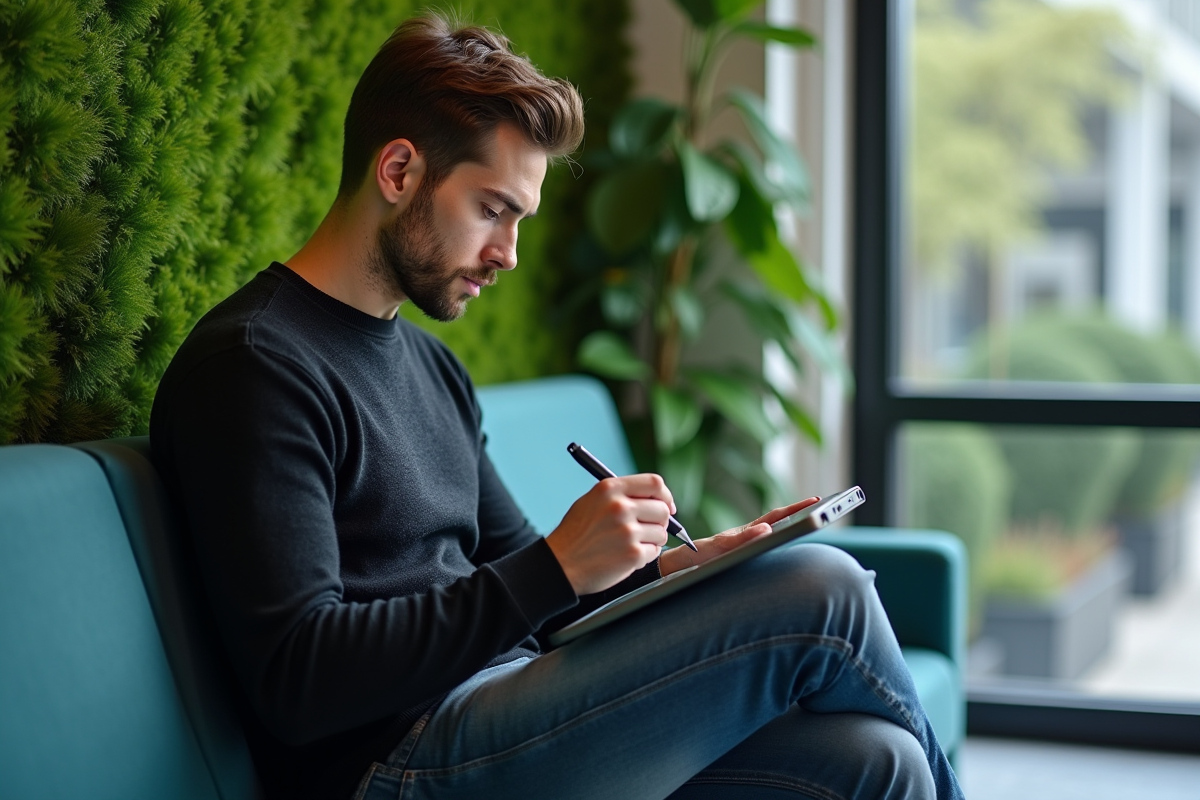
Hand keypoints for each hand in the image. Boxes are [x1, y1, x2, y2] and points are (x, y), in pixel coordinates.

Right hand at [546, 474, 674, 594]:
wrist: (560, 565)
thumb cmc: (575, 535)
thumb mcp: (592, 501)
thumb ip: (620, 495)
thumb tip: (654, 499)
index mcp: (610, 489)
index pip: (654, 483)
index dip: (665, 496)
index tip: (667, 506)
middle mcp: (620, 507)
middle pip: (662, 509)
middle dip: (660, 522)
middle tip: (649, 530)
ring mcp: (627, 531)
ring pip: (661, 533)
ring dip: (652, 540)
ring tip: (631, 545)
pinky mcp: (632, 554)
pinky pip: (654, 552)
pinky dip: (645, 556)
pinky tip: (627, 557)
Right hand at [659, 496, 819, 576]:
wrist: (676, 565)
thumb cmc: (704, 562)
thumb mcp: (733, 555)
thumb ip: (750, 547)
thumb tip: (772, 542)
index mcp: (747, 535)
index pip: (775, 519)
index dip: (795, 510)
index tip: (816, 502)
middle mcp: (741, 533)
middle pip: (772, 517)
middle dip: (795, 509)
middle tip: (817, 501)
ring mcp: (730, 538)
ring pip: (758, 526)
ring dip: (780, 519)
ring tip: (800, 513)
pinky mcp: (717, 546)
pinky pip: (737, 540)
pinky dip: (751, 534)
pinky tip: (766, 530)